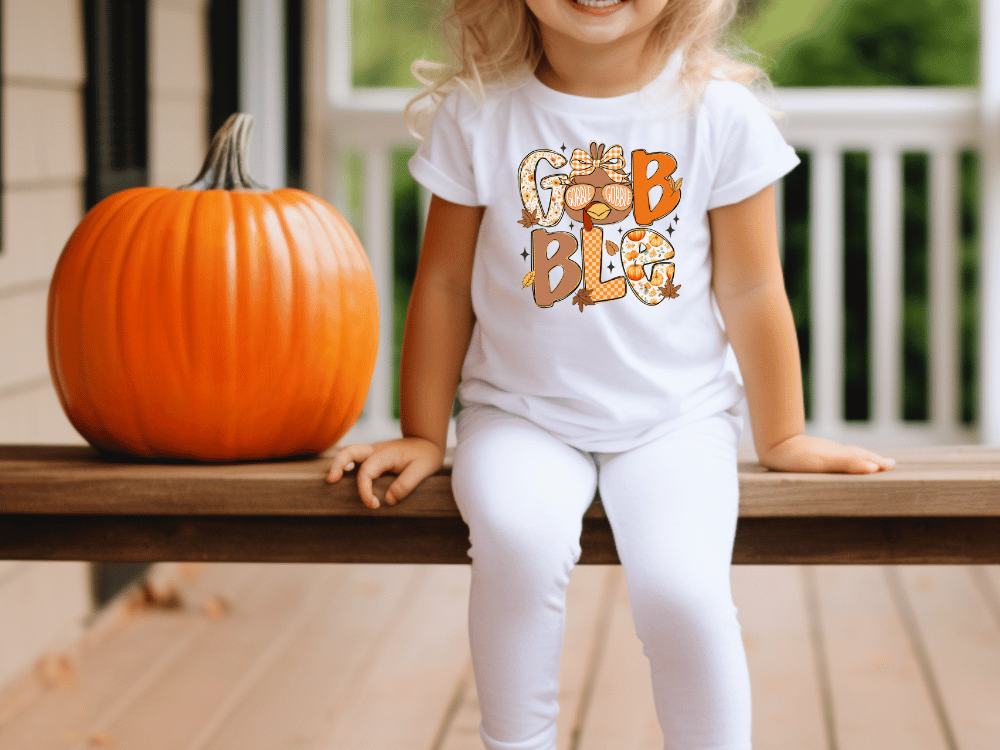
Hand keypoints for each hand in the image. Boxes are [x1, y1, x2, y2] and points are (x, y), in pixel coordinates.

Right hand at [325, 437, 444, 508]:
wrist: (427, 441)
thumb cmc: (425, 456)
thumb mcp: (422, 470)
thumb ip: (405, 485)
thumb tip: (388, 500)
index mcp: (386, 454)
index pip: (367, 472)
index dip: (365, 490)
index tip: (374, 505)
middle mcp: (376, 450)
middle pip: (350, 451)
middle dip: (338, 465)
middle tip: (331, 481)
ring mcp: (372, 450)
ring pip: (349, 451)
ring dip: (338, 463)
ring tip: (331, 479)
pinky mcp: (372, 455)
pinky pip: (354, 456)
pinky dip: (345, 463)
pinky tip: (344, 474)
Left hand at [758, 434, 895, 473]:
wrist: (773, 446)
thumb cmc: (797, 459)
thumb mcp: (823, 463)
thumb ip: (848, 464)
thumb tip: (874, 468)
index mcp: (840, 455)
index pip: (864, 458)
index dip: (877, 463)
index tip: (892, 466)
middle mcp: (834, 452)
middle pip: (858, 454)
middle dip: (874, 459)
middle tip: (890, 464)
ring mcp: (824, 452)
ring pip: (847, 454)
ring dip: (861, 458)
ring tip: (871, 462)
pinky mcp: (813, 453)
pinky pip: (835, 456)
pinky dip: (846, 458)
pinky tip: (840, 461)